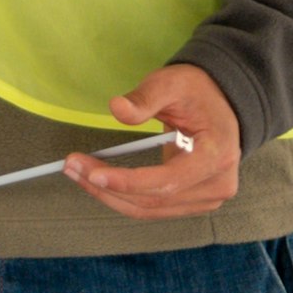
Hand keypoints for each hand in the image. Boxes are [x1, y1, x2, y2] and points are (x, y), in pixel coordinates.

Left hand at [69, 60, 238, 219]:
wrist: (221, 104)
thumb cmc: (197, 92)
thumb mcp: (172, 83)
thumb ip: (145, 97)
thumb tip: (117, 109)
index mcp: (217, 154)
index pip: (168, 181)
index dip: (129, 181)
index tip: (93, 172)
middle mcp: (217, 184)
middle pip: (154, 199)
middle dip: (108, 188)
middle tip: (71, 166)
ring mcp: (208, 198)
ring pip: (150, 209)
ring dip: (110, 195)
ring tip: (78, 172)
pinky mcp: (194, 202)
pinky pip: (153, 207)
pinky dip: (123, 197)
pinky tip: (99, 180)